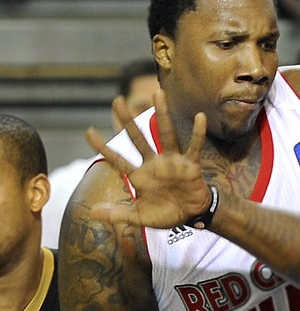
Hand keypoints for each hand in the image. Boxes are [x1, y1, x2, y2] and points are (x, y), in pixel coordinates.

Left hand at [86, 89, 214, 229]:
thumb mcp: (139, 217)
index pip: (118, 159)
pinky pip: (194, 147)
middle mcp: (154, 163)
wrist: (192, 216)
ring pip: (165, 134)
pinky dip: (197, 133)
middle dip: (128, 121)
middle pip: (138, 138)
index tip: (88, 132)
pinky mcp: (190, 165)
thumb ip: (118, 214)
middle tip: (117, 100)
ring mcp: (172, 162)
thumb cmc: (166, 214)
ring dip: (162, 114)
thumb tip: (92, 214)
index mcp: (140, 176)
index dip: (103, 147)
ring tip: (158, 93)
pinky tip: (200, 117)